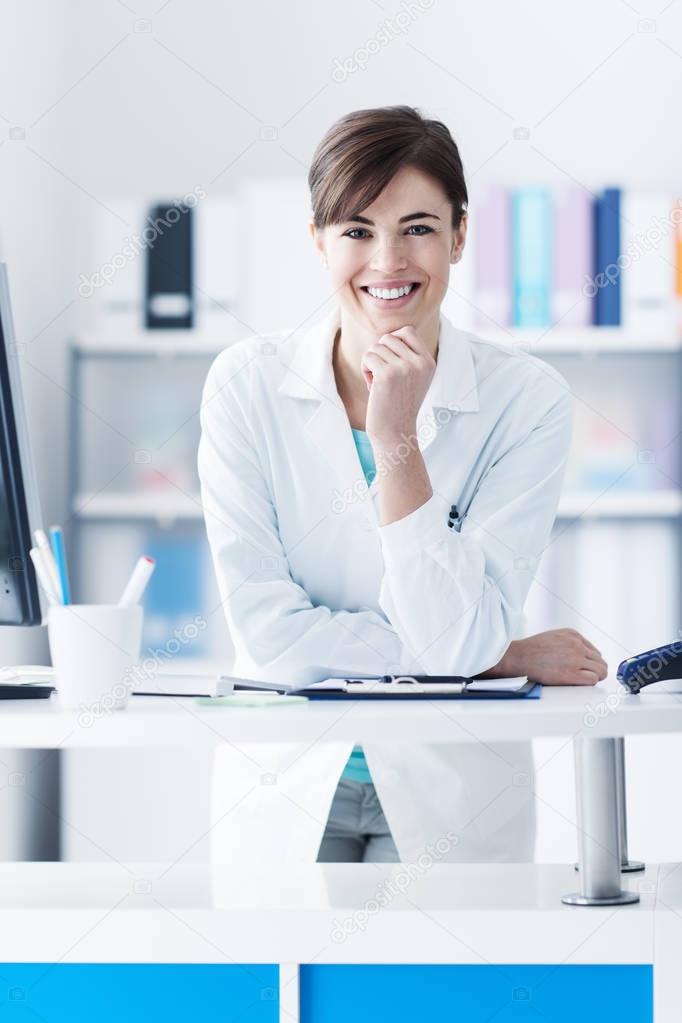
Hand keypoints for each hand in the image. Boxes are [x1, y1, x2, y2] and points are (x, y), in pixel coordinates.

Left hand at [361, 326, 435, 448]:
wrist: (395, 432)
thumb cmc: (398, 405)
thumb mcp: (412, 378)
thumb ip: (407, 356)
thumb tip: (391, 335)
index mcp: (428, 362)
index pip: (408, 331)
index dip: (393, 341)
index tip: (388, 359)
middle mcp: (420, 363)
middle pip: (389, 338)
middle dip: (380, 353)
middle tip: (381, 374)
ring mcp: (405, 368)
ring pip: (377, 347)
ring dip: (371, 362)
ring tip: (377, 382)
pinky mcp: (388, 374)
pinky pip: (368, 357)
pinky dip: (365, 369)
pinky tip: (371, 385)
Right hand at [479, 628, 607, 685]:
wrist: (518, 657)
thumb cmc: (531, 650)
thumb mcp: (554, 637)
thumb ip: (570, 643)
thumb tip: (583, 656)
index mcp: (573, 635)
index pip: (594, 651)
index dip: (590, 662)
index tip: (584, 669)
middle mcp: (577, 645)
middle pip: (600, 662)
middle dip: (595, 670)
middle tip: (585, 677)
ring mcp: (575, 659)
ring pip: (600, 671)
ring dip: (593, 677)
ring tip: (581, 681)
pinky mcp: (572, 674)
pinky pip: (593, 680)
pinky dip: (588, 683)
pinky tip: (578, 683)